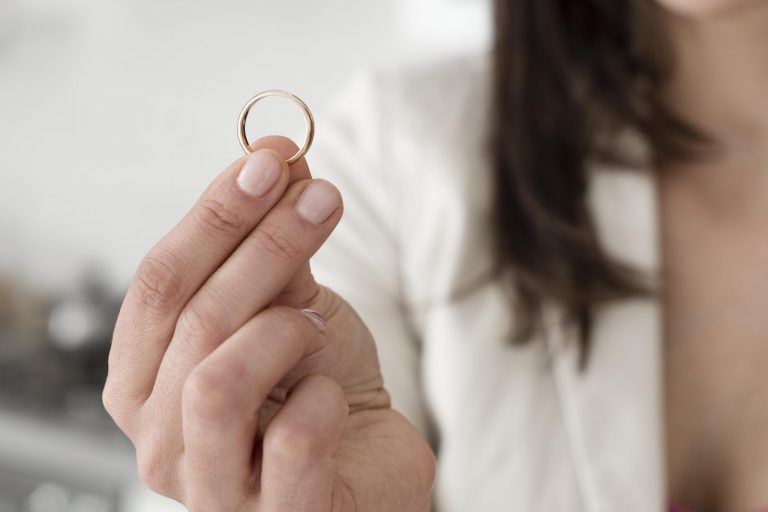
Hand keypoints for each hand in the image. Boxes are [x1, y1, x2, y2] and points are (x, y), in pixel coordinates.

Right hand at [103, 137, 435, 511]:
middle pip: (193, 319)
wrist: (366, 467)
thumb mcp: (291, 311)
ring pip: (218, 382)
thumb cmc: (318, 393)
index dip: (213, 214)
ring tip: (315, 320)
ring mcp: (212, 491)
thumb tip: (278, 160)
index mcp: (144, 383)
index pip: (157, 284)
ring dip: (283, 326)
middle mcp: (158, 443)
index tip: (268, 159)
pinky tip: (331, 394)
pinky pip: (293, 442)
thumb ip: (275, 249)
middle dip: (263, 243)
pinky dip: (323, 400)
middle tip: (320, 198)